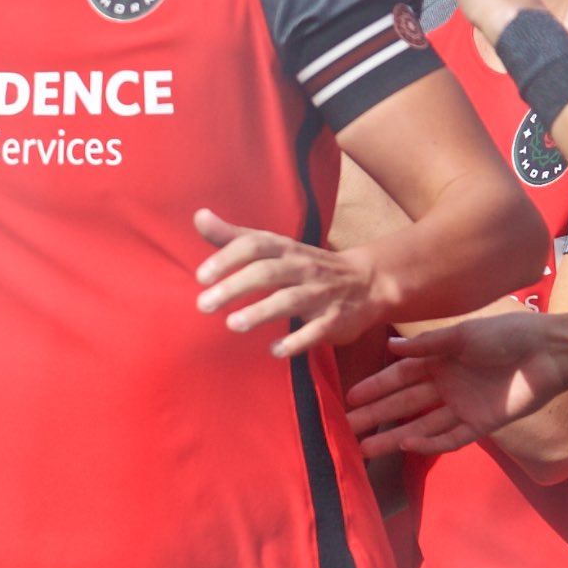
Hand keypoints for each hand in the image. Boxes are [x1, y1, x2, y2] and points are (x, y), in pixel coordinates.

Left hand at [194, 208, 387, 356]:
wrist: (368, 281)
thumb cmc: (307, 265)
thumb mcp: (275, 247)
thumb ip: (235, 236)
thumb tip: (200, 217)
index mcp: (285, 249)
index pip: (254, 245)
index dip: (227, 258)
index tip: (201, 276)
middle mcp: (302, 268)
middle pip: (267, 272)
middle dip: (234, 287)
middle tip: (203, 304)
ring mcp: (320, 294)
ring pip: (290, 300)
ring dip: (260, 312)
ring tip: (232, 324)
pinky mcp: (334, 319)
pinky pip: (315, 331)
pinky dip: (296, 341)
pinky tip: (275, 350)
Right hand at [356, 307, 567, 451]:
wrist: (549, 353)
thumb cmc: (507, 334)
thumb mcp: (463, 335)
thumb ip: (427, 345)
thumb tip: (389, 346)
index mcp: (440, 360)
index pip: (400, 377)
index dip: (376, 387)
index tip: (349, 399)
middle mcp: (447, 385)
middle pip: (404, 405)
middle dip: (376, 416)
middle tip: (347, 430)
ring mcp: (463, 406)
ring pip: (421, 425)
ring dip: (393, 436)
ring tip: (366, 448)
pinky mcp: (482, 424)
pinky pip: (450, 438)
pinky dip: (429, 443)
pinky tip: (406, 444)